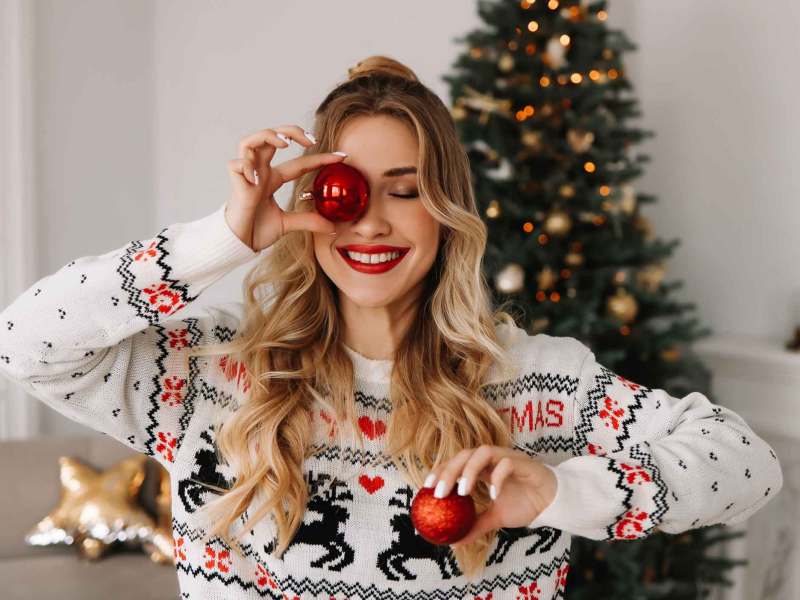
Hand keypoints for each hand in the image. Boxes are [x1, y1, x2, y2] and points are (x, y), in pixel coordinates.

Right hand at [225, 125, 346, 251]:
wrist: (237, 244)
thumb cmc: (255, 231)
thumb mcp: (287, 224)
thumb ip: (308, 222)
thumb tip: (333, 228)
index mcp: (272, 179)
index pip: (299, 163)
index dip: (320, 158)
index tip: (342, 157)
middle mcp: (260, 172)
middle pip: (272, 138)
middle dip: (292, 131)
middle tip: (311, 140)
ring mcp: (246, 174)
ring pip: (251, 140)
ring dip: (268, 136)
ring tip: (284, 144)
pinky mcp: (234, 182)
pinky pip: (237, 164)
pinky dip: (247, 166)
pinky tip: (256, 181)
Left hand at [422, 445, 557, 546]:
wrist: (553, 503)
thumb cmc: (524, 504)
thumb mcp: (495, 518)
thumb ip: (475, 526)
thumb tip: (452, 543)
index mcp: (483, 467)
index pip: (456, 462)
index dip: (440, 470)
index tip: (426, 488)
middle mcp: (493, 458)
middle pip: (465, 453)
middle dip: (449, 470)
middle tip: (439, 492)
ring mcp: (508, 458)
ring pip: (483, 452)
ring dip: (469, 470)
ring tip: (462, 492)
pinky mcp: (524, 463)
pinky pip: (506, 464)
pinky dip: (496, 477)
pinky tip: (493, 495)